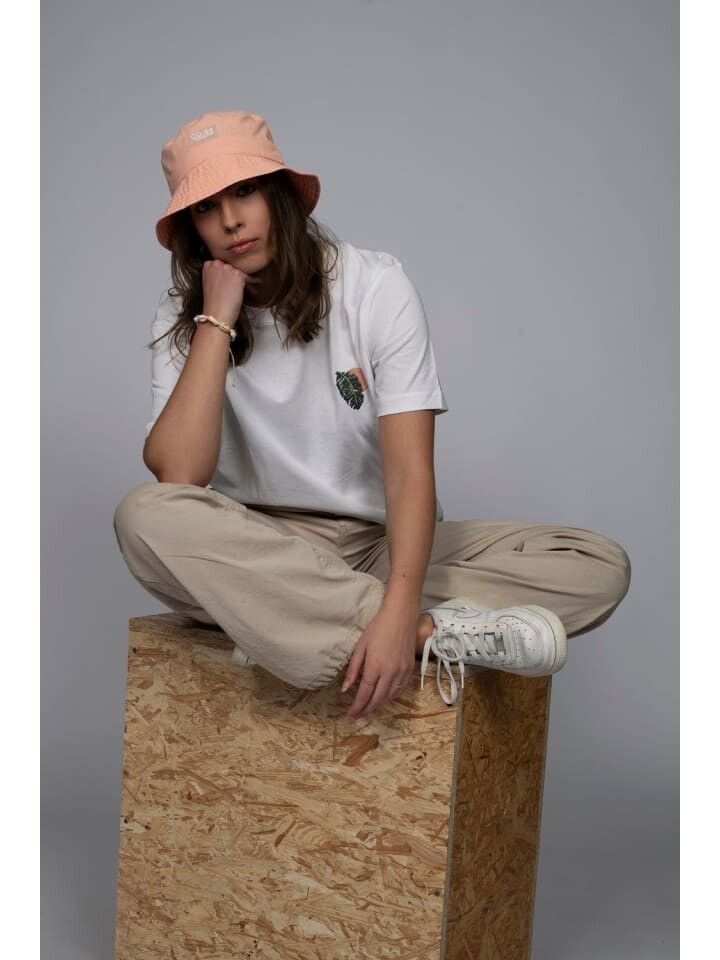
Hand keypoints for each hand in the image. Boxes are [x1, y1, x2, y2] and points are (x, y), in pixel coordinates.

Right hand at [201, 258, 261, 328]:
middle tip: (236, 289)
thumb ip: (218, 275)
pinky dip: (251, 285)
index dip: (227, 276)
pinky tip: (252, 291)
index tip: (229, 284)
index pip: (222, 266)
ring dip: (243, 282)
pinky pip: (248, 278)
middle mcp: (216, 263)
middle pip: (231, 268)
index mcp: (207, 265)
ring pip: (239, 272)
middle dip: (235, 278)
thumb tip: (230, 275)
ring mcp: (227, 268)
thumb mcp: (210, 284)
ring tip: (244, 292)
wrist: (216, 314)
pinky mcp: (237, 274)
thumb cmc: (213, 304)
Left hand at [341, 605, 417, 719]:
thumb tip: (345, 688)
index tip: (350, 715)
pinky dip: (391, 697)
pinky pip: (401, 689)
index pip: (364, 694)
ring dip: (379, 705)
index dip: (357, 707)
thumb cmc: (378, 627)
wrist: (401, 615)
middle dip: (366, 710)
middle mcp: (390, 672)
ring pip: (390, 697)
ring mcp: (402, 671)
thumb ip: (353, 669)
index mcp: (375, 666)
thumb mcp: (361, 646)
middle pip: (377, 699)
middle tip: (358, 715)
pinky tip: (384, 697)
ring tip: (369, 708)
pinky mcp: (410, 669)